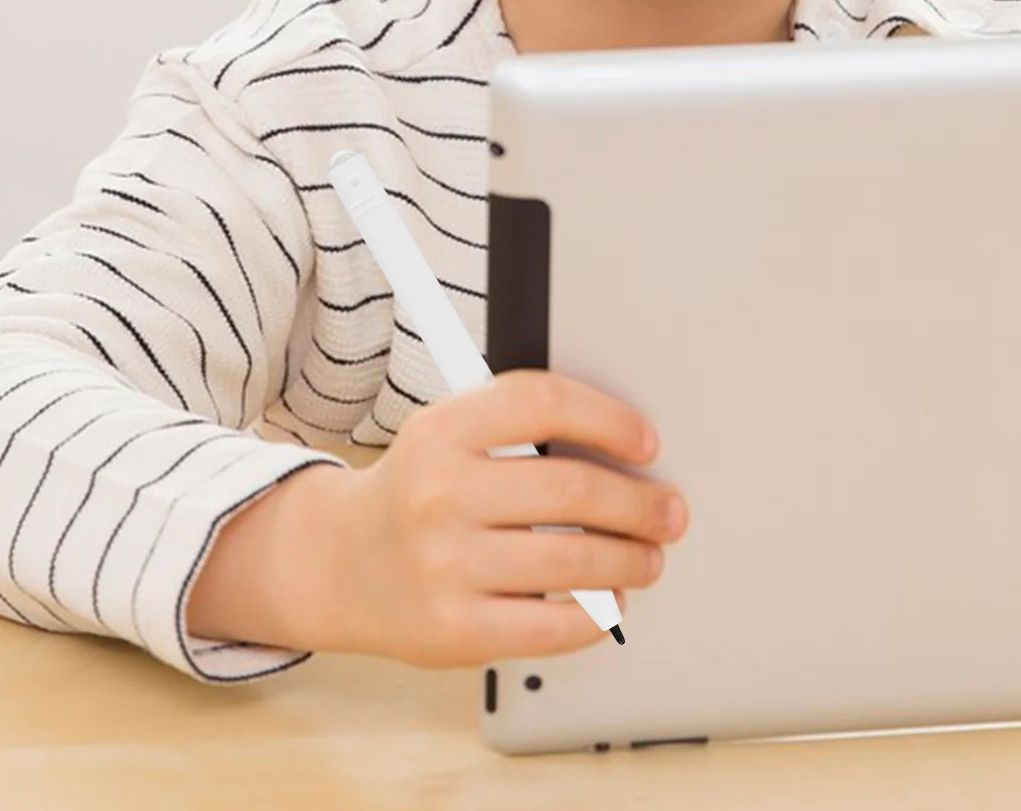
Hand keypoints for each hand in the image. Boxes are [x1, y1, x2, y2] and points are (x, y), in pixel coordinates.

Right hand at [305, 370, 688, 666]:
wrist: (339, 563)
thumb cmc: (418, 490)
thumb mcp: (449, 433)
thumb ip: (519, 425)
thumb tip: (624, 444)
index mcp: (443, 429)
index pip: (546, 403)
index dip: (609, 419)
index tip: (647, 442)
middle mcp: (439, 493)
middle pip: (574, 489)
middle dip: (639, 503)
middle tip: (667, 511)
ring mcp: (444, 565)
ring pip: (574, 559)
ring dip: (630, 559)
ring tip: (647, 557)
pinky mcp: (454, 630)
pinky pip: (552, 624)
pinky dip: (597, 613)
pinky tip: (609, 601)